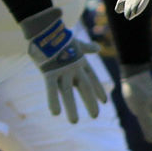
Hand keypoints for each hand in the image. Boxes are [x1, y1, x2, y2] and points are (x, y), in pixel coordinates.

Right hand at [20, 8, 107, 122]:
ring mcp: (62, 71)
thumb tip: (97, 48)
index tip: (104, 101)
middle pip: (85, 88)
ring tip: (74, 121)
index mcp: (81, 62)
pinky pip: (52, 89)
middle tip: (95, 116)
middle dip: (90, 102)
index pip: (93, 79)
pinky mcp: (49, 72)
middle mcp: (74, 68)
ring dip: (72, 108)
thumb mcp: (77, 43)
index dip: (99, 90)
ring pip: (69, 92)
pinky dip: (53, 101)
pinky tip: (55, 113)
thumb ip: (87, 48)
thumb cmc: (61, 36)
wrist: (47, 29)